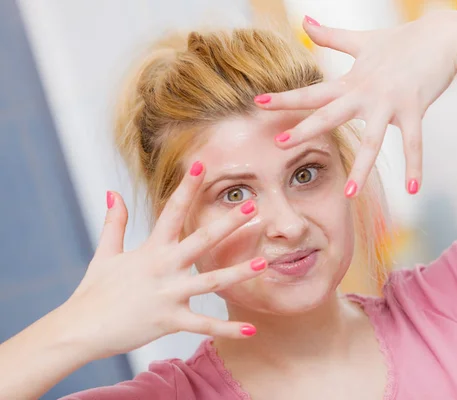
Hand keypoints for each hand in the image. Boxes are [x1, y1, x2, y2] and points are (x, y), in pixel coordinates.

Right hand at [64, 161, 265, 358]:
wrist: (80, 330)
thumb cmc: (94, 291)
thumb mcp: (105, 253)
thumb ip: (114, 222)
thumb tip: (113, 192)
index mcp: (150, 249)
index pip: (171, 211)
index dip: (186, 187)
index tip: (201, 165)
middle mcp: (163, 267)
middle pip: (201, 239)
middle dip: (228, 222)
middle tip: (253, 206)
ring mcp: (168, 294)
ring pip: (210, 282)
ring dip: (238, 272)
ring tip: (263, 263)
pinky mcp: (170, 320)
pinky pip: (204, 325)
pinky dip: (227, 330)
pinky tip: (252, 330)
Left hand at [255, 12, 456, 195]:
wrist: (443, 35)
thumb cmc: (401, 40)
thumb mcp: (362, 40)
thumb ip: (331, 36)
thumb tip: (304, 21)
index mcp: (351, 80)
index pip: (312, 92)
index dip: (285, 98)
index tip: (260, 103)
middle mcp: (366, 93)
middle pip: (330, 115)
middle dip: (305, 130)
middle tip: (281, 145)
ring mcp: (390, 102)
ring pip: (372, 141)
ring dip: (360, 169)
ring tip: (349, 194)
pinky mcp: (415, 109)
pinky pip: (414, 143)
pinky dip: (415, 166)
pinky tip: (414, 190)